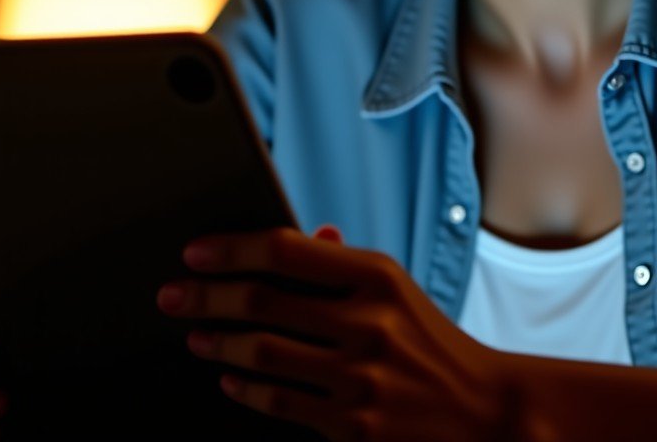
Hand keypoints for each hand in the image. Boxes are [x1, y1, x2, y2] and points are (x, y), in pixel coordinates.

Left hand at [156, 224, 510, 441]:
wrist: (484, 410)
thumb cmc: (430, 341)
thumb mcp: (397, 289)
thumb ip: (344, 265)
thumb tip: (305, 234)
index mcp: (378, 276)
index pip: (287, 249)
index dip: (233, 248)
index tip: (196, 251)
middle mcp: (368, 322)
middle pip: (262, 302)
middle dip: (205, 297)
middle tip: (172, 295)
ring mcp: (359, 378)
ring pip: (262, 355)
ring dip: (216, 342)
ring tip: (195, 335)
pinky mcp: (354, 427)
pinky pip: (280, 402)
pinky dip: (244, 387)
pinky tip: (229, 376)